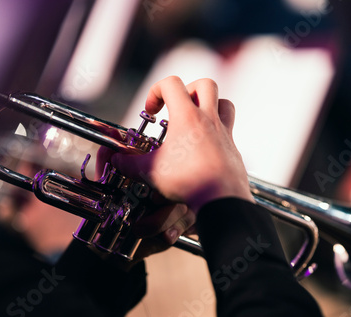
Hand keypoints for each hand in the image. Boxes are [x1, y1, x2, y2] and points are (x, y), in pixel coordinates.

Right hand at [111, 76, 253, 212]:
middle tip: (176, 108)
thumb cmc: (189, 181)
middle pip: (204, 84)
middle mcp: (209, 120)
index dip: (155, 91)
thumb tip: (117, 161)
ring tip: (195, 119)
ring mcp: (224, 133)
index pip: (171, 83)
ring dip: (209, 105)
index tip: (151, 111)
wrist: (221, 199)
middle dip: (187, 90)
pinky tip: (204, 146)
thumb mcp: (150, 172)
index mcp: (187, 117)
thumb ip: (129, 164)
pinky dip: (216, 130)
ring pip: (224, 102)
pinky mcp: (232, 148)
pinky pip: (228, 128)